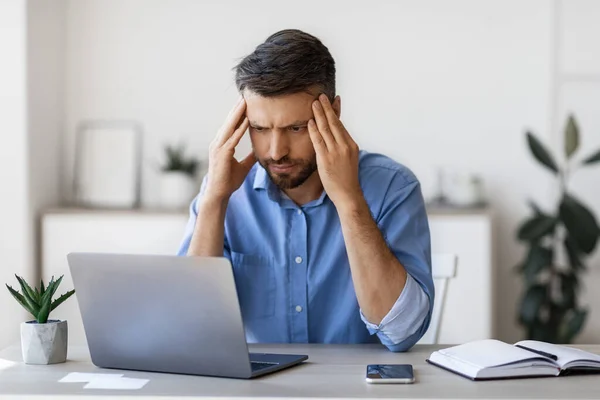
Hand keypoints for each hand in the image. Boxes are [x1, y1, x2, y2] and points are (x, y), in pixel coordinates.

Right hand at [205, 97, 255, 200]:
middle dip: (237, 109)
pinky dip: (240, 129)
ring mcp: (218, 148)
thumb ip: (249, 157)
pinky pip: (233, 139)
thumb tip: (258, 151)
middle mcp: (218, 143)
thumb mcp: (243, 167)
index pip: (231, 126)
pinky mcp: (222, 154)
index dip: (238, 115)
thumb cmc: (228, 181)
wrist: (219, 194)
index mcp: (222, 145)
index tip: (245, 103)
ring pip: (229, 127)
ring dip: (237, 114)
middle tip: (245, 95)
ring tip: (245, 101)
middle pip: (229, 122)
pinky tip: (247, 120)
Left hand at [308, 94, 362, 209]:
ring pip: (326, 128)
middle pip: (334, 123)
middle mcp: (345, 146)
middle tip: (321, 96)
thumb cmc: (346, 179)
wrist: (348, 194)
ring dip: (319, 114)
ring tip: (314, 103)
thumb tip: (335, 139)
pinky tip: (310, 121)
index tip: (332, 101)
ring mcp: (336, 152)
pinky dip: (314, 130)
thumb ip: (342, 148)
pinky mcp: (326, 159)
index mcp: (351, 145)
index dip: (335, 112)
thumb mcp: (348, 160)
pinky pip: (318, 141)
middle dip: (326, 108)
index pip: (341, 125)